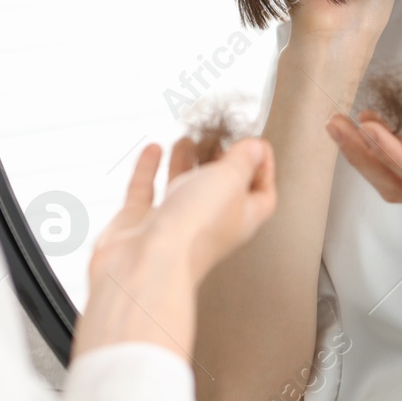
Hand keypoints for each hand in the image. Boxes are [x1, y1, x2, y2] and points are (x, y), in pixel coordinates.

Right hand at [75, 135, 277, 362]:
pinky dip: (149, 167)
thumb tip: (254, 148)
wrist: (145, 265)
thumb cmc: (193, 231)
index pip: (261, 194)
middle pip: (218, 189)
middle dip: (218, 159)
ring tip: (186, 138)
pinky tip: (153, 150)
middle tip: (216, 135)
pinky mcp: (138, 223)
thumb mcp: (231, 180)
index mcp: (240, 218)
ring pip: (181, 187)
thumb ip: (243, 160)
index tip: (256, 146)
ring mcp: (171, 224)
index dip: (262, 169)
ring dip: (184, 160)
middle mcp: (207, 223)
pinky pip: (145, 190)